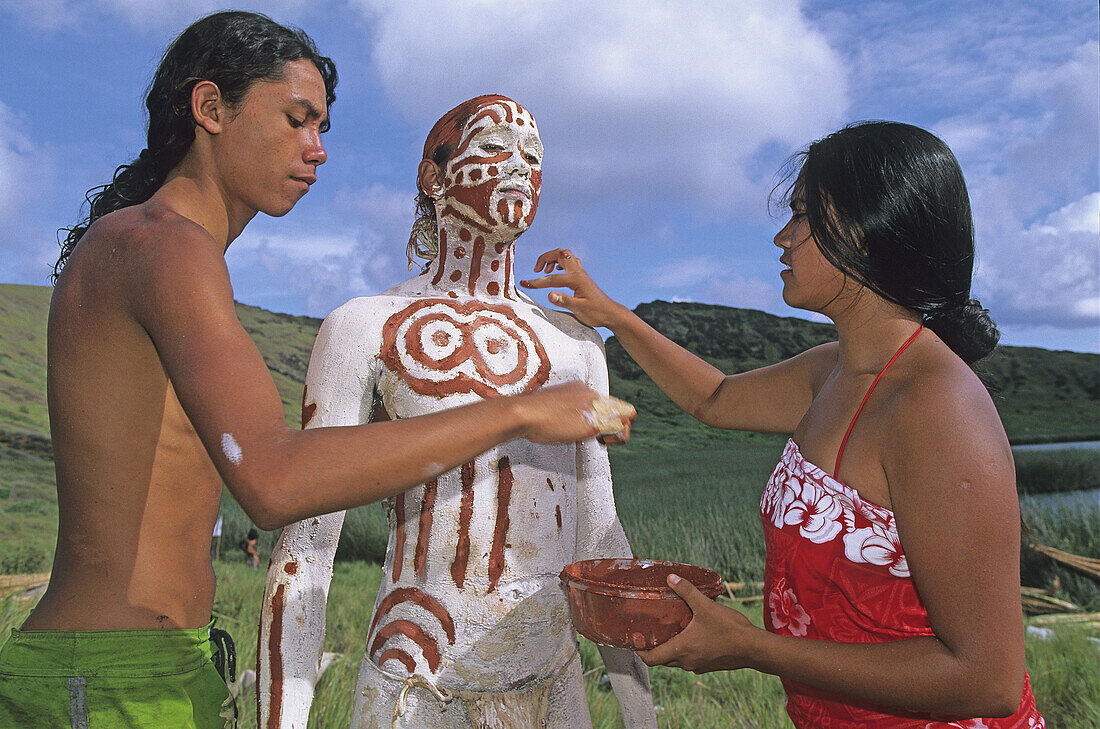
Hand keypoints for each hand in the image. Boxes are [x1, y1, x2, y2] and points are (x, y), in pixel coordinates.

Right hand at [513, 381, 635, 443]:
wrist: (526, 413)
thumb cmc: (531, 413)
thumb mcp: (551, 405)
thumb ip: (564, 409)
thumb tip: (564, 419)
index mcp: (581, 389)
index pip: (604, 401)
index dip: (604, 416)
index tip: (593, 427)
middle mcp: (592, 394)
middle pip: (619, 407)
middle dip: (617, 422)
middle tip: (604, 437)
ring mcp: (595, 407)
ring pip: (626, 416)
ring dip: (620, 432)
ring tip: (604, 441)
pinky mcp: (595, 422)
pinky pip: (620, 427)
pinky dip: (618, 437)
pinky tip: (603, 442)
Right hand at [520, 249, 627, 328]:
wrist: (611, 313)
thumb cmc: (597, 313)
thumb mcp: (579, 309)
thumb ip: (564, 301)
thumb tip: (549, 295)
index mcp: (577, 279)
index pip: (552, 279)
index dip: (536, 282)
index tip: (523, 284)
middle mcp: (578, 272)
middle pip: (559, 254)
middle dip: (544, 258)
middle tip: (536, 271)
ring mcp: (581, 273)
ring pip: (564, 255)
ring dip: (551, 258)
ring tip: (543, 271)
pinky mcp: (581, 276)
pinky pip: (569, 262)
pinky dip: (559, 262)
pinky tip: (554, 272)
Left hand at [636, 574, 758, 672]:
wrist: (754, 649)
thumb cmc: (730, 630)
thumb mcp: (706, 606)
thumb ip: (687, 591)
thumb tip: (671, 578)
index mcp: (681, 649)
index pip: (651, 659)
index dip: (640, 651)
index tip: (634, 642)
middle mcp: (687, 662)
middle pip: (662, 660)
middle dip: (654, 649)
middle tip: (649, 633)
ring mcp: (698, 666)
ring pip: (677, 661)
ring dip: (671, 650)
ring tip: (669, 632)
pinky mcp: (709, 666)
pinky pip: (690, 661)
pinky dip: (685, 652)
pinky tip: (691, 636)